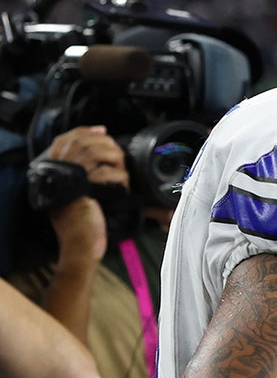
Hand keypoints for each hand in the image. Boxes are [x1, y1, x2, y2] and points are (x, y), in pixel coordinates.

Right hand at [42, 126, 128, 264]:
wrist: (80, 246)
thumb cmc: (83, 223)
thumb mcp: (78, 194)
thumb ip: (83, 174)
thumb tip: (102, 150)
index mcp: (53, 173)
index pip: (63, 140)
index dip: (83, 131)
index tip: (101, 130)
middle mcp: (57, 174)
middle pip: (81, 142)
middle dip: (105, 143)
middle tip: (117, 155)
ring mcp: (68, 182)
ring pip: (94, 152)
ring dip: (114, 157)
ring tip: (121, 170)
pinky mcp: (83, 191)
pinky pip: (107, 173)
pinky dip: (120, 178)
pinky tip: (123, 186)